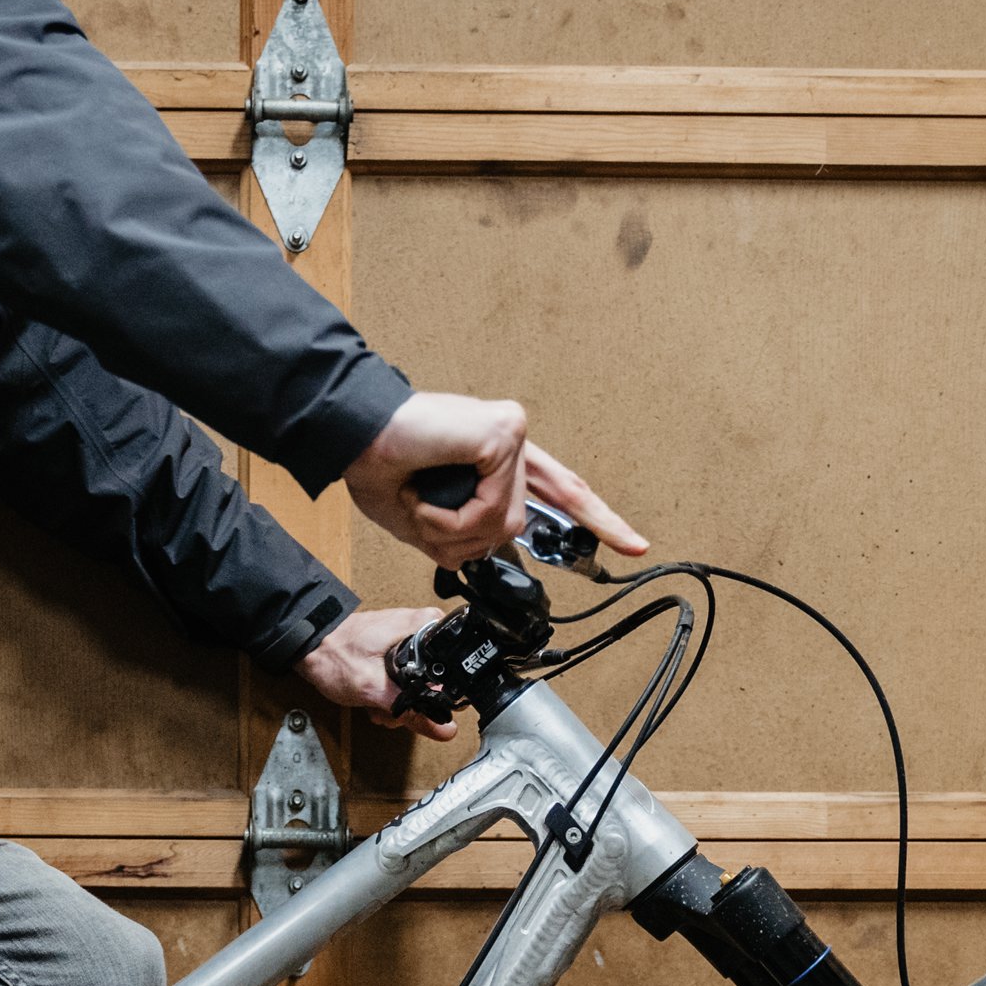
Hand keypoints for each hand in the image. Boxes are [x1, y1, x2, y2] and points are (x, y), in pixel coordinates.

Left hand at [293, 606, 453, 736]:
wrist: (307, 645)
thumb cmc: (333, 654)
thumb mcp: (373, 689)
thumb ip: (409, 710)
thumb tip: (443, 728)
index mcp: (422, 628)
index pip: (455, 663)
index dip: (441, 692)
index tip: (422, 704)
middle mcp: (418, 628)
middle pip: (436, 677)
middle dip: (413, 702)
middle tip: (391, 708)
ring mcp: (405, 638)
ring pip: (418, 681)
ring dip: (398, 701)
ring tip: (376, 704)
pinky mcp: (393, 648)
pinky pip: (403, 677)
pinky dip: (389, 692)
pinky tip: (374, 698)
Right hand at [344, 391, 646, 568]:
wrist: (352, 438)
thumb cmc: (379, 465)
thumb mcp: (429, 518)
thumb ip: (467, 533)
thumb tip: (486, 550)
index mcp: (497, 457)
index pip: (562, 491)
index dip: (597, 520)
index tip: (634, 546)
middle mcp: (511, 439)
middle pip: (518, 524)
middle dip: (464, 538)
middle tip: (420, 512)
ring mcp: (510, 435)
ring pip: (502, 524)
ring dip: (450, 529)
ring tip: (418, 498)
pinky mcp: (502, 435)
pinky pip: (489, 510)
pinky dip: (450, 517)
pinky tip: (427, 492)